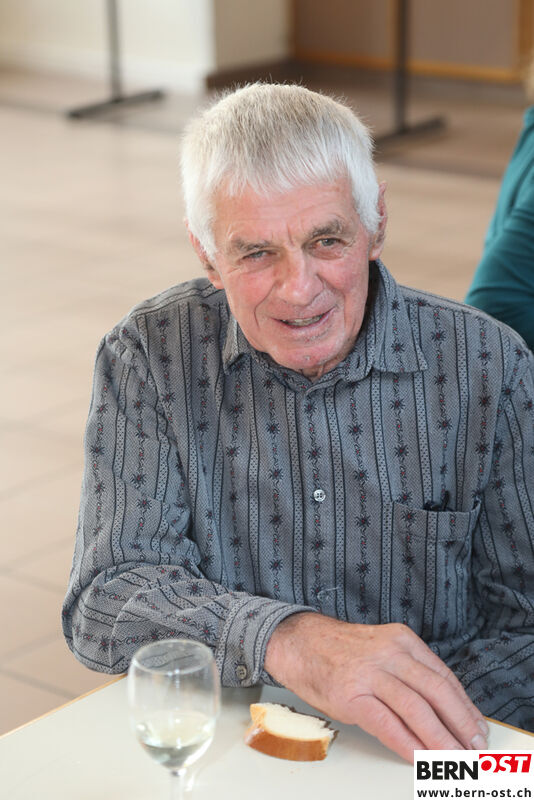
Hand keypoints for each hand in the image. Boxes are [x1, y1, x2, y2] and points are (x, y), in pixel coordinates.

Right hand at [264, 613, 488, 761]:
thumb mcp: (381, 647)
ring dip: (441, 740)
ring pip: (417, 709)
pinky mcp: (351, 695)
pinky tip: (420, 758)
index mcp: (402, 640)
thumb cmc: (340, 651)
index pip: (444, 676)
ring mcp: (370, 673)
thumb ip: (409, 671)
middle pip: (437, 692)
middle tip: (474, 747)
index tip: (477, 727)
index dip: (465, 706)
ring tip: (454, 758)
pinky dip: (408, 744)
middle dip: (461, 724)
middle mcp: (390, 653)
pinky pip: (388, 725)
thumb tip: (442, 710)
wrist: (297, 642)